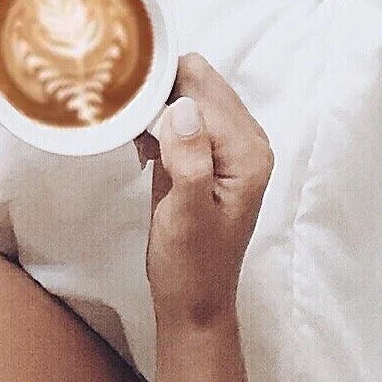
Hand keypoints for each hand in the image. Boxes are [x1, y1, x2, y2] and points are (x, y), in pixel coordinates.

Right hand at [137, 54, 272, 333]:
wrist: (192, 301)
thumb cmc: (191, 265)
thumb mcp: (186, 216)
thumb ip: (190, 160)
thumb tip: (183, 107)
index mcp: (248, 151)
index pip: (201, 91)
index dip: (161, 99)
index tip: (133, 122)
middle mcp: (245, 140)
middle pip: (197, 80)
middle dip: (160, 95)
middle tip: (135, 132)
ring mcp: (226, 144)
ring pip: (185, 91)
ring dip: (155, 108)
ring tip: (141, 146)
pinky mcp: (206, 151)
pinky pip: (179, 112)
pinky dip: (155, 121)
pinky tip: (144, 150)